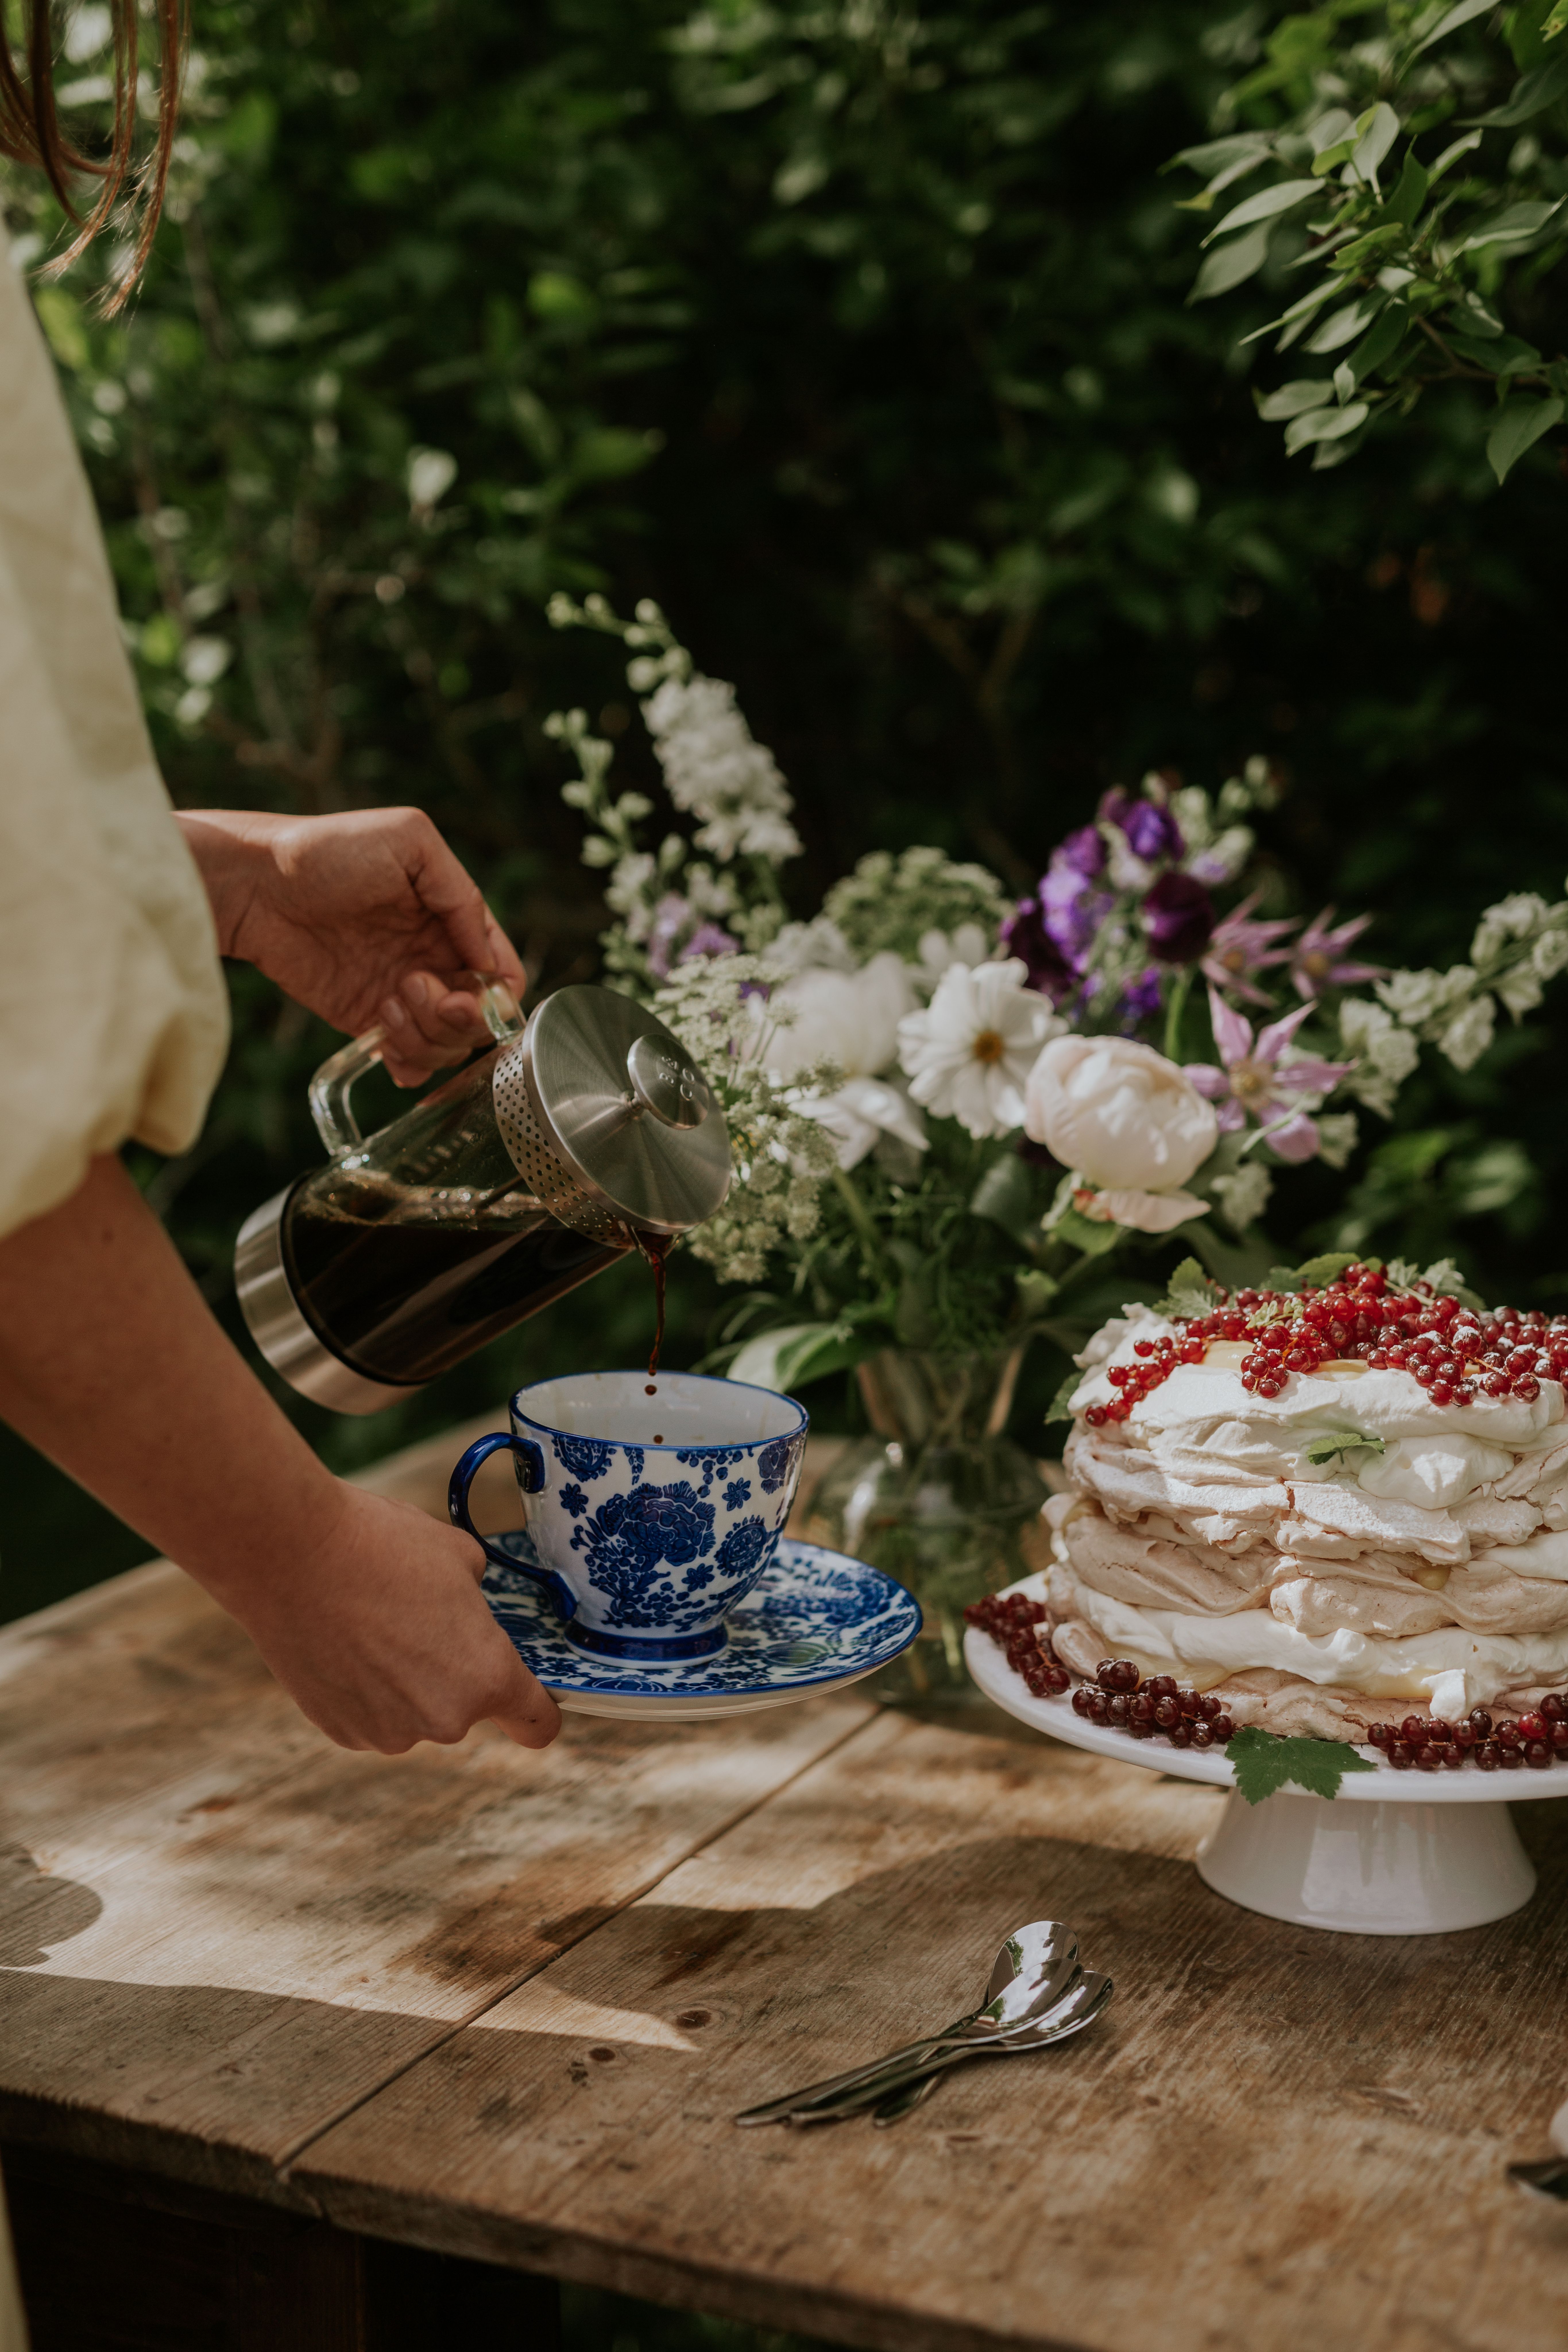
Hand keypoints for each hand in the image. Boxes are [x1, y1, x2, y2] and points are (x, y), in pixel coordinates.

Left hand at [178, 808, 525, 1082]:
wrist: (256, 885)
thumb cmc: (328, 850)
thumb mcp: (410, 841)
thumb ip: (461, 895)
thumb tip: (488, 961)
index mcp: (452, 921)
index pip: (502, 972)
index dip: (497, 993)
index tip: (465, 990)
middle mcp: (433, 961)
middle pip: (479, 1018)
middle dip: (459, 1017)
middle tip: (414, 987)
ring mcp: (402, 994)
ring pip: (447, 1045)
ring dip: (426, 1036)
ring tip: (386, 1001)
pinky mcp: (367, 1020)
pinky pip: (409, 1061)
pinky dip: (409, 1066)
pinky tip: (386, 1045)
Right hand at [225, 1483, 562, 1754]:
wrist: (292, 1555)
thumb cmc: (383, 1546)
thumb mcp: (460, 1556)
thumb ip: (478, 1599)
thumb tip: (466, 1607)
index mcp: (487, 1677)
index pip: (537, 1723)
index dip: (537, 1709)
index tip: (526, 1694)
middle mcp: (443, 1720)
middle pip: (467, 1706)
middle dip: (454, 1670)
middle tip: (420, 1619)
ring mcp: (388, 1732)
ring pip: (415, 1712)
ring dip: (406, 1681)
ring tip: (375, 1623)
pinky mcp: (340, 1731)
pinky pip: (372, 1715)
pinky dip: (365, 1688)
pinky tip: (345, 1642)